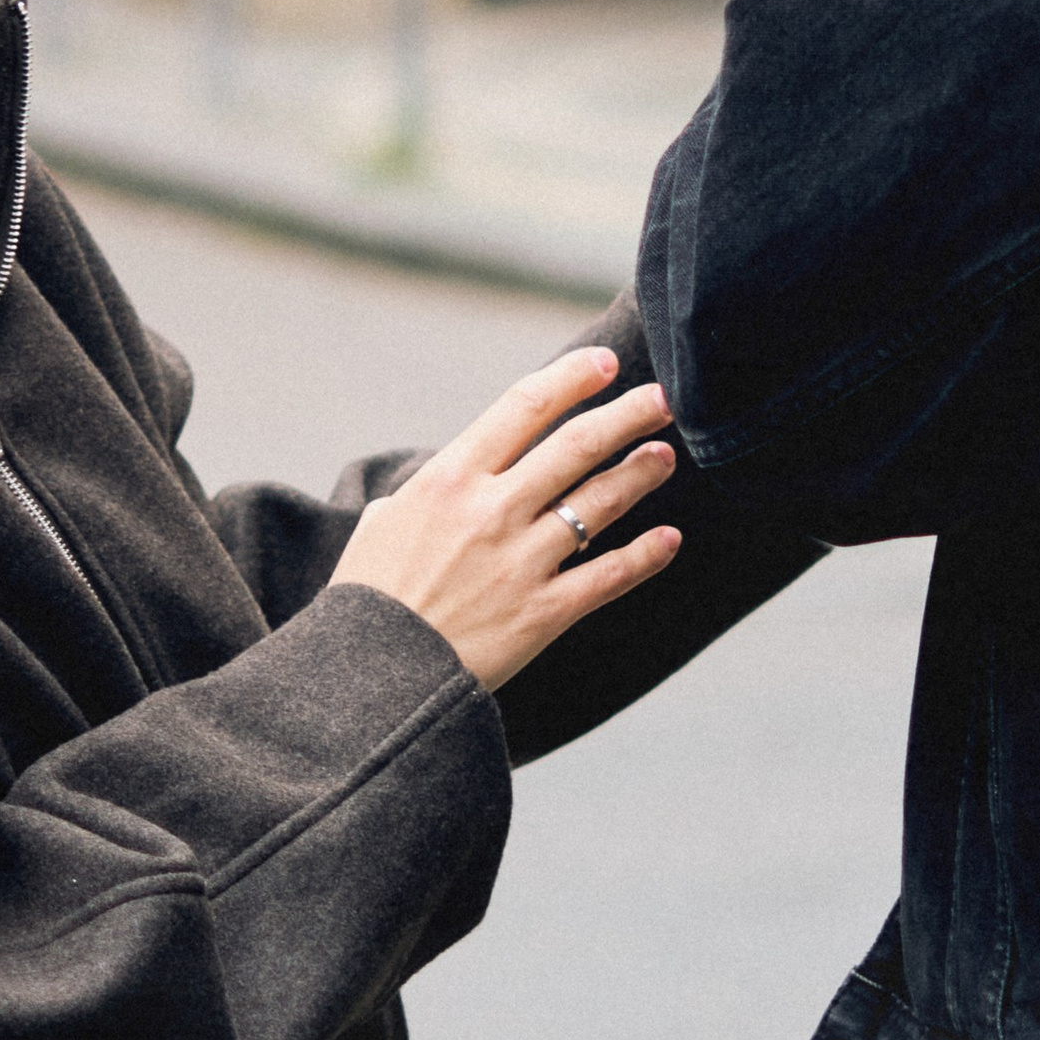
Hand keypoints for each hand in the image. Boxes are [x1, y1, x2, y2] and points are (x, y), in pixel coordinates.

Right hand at [329, 348, 680, 690]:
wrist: (374, 676)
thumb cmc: (369, 598)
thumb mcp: (381, 525)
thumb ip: (423, 494)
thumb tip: (441, 483)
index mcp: (450, 479)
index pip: (523, 407)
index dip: (571, 379)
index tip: (605, 363)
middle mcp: (493, 510)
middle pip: (577, 446)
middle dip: (627, 415)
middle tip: (662, 398)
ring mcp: (522, 561)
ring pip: (600, 503)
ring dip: (640, 474)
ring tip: (664, 456)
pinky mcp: (543, 613)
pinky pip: (608, 576)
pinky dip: (645, 556)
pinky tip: (670, 539)